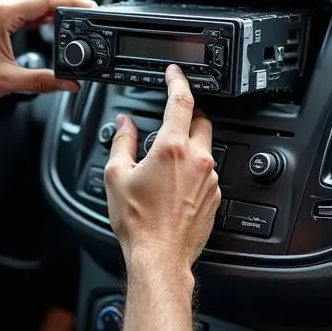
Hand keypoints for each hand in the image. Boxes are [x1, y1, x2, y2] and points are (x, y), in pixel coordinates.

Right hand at [104, 66, 220, 270]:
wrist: (159, 256)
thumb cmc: (138, 222)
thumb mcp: (115, 176)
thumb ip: (121, 142)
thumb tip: (124, 125)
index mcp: (172, 149)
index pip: (181, 101)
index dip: (178, 81)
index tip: (175, 74)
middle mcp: (197, 160)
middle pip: (201, 121)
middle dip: (187, 116)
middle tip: (170, 123)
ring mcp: (209, 179)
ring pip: (205, 149)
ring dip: (189, 148)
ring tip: (165, 165)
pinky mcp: (215, 197)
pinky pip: (206, 173)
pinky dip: (193, 171)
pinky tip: (174, 186)